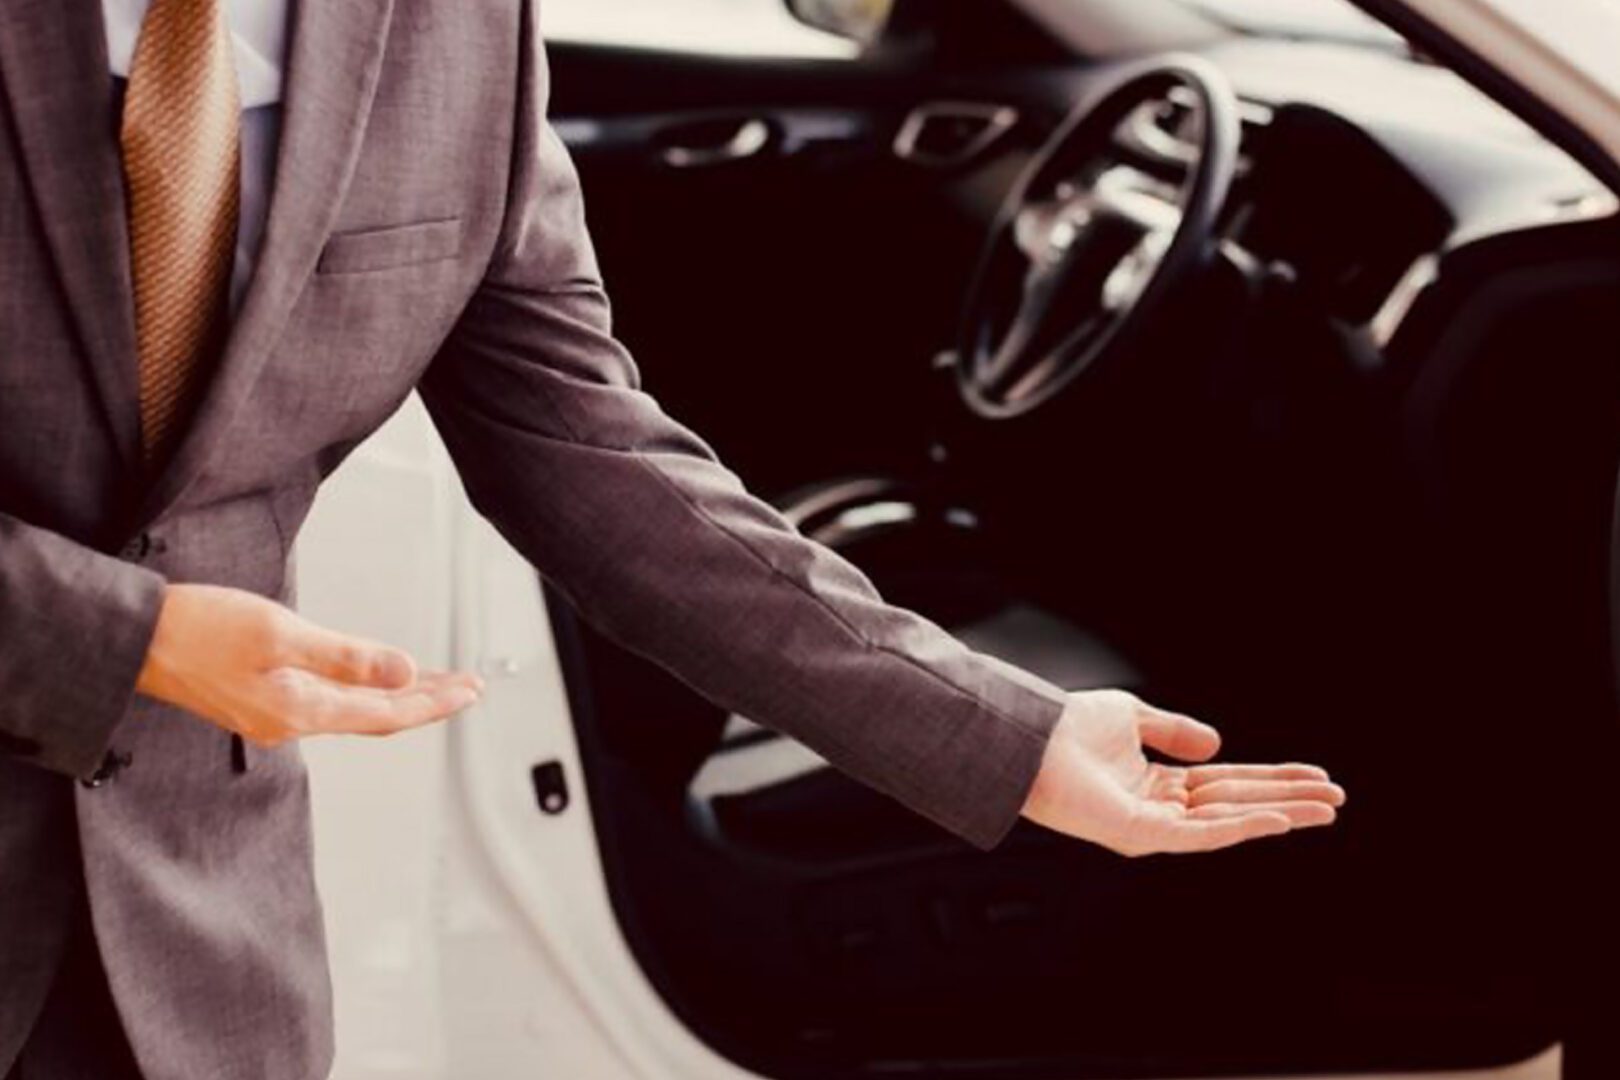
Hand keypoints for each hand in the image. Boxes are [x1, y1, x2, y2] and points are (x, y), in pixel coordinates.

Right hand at [136, 584, 482, 746]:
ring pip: (354, 709)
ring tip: (438, 684)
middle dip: (427, 700)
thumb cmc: (197, 629)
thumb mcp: (280, 634)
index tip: (473, 690)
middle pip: (377, 715)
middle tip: (471, 686)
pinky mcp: (259, 699)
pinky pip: (329, 701)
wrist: (132, 640)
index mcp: (300, 710)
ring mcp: (273, 714)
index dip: (435, 702)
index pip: (388, 713)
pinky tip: (375, 680)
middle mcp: (291, 721)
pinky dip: (363, 690)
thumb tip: (404, 671)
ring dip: (397, 696)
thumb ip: (346, 656)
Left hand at [1022, 690, 1343, 855]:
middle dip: (1289, 800)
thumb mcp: (1133, 718)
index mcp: (1159, 783)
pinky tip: (1278, 820)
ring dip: (1281, 814)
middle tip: (1338, 798)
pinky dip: (1242, 827)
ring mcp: (1153, 825)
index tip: (1317, 776)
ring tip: (1325, 809)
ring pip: (1229, 821)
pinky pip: (1201, 835)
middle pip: (1238, 804)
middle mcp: (1161, 808)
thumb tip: (1218, 745)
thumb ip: (1175, 732)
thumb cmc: (1068, 728)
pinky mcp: (1142, 835)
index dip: (1273, 778)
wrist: (1032, 738)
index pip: (1229, 783)